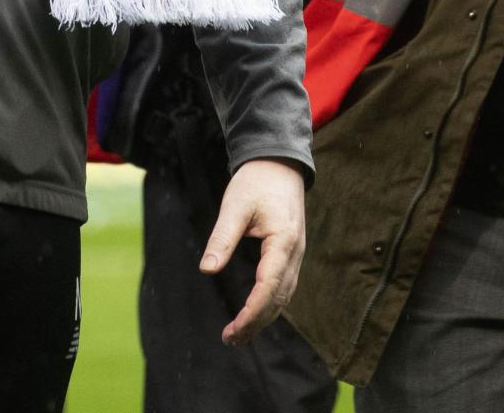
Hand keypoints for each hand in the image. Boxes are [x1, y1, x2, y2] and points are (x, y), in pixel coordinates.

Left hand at [201, 157, 307, 345]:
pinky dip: (270, 305)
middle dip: (256, 323)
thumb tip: (206, 270)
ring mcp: (296, 255)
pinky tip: (254, 314)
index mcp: (283, 242)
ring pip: (283, 297)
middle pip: (278, 299)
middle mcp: (295, 254)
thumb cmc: (256, 182)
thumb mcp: (234, 206)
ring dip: (263, 318)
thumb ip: (221, 239)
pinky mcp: (291, 254)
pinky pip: (284, 287)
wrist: (279, 164)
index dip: (252, 312)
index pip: (269, 287)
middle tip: (230, 339)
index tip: (233, 329)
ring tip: (239, 335)